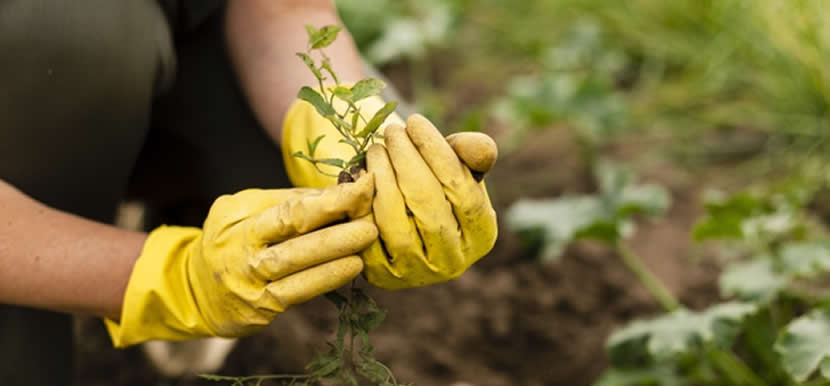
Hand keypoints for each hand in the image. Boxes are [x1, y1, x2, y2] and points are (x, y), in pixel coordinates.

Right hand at [106, 174, 375, 346]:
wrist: (191, 290)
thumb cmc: (229, 241)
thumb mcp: (243, 211)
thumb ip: (285, 201)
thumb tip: (336, 191)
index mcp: (239, 220)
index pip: (288, 207)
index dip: (327, 198)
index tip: (362, 185)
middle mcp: (241, 251)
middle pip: (292, 234)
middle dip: (335, 223)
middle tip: (370, 217)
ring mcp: (249, 283)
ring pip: (296, 266)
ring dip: (335, 252)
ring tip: (366, 239)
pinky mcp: (259, 310)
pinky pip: (298, 292)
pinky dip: (326, 279)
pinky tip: (351, 268)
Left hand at [281, 95, 497, 288]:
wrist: (400, 217)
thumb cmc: (435, 183)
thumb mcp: (457, 164)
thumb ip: (472, 153)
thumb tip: (481, 149)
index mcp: (482, 235)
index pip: (463, 190)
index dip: (437, 152)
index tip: (415, 121)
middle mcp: (453, 261)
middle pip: (428, 204)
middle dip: (405, 159)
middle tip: (391, 131)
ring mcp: (416, 273)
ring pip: (395, 222)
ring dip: (382, 177)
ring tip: (376, 148)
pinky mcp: (381, 276)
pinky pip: (366, 234)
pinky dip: (361, 202)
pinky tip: (360, 175)